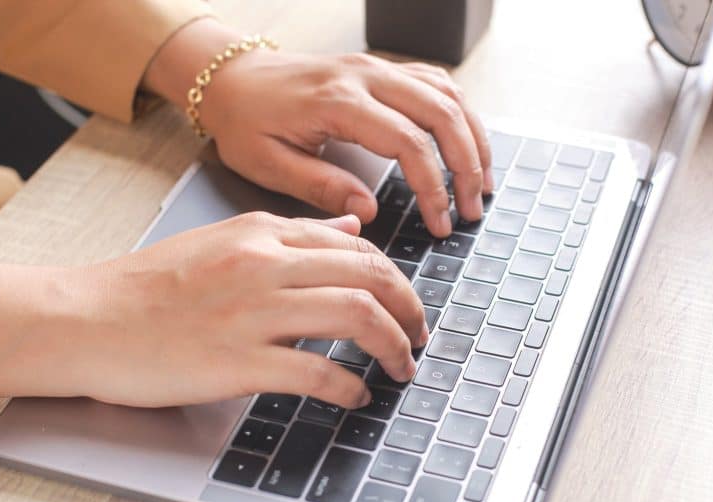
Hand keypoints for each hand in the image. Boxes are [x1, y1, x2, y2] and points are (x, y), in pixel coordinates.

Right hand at [0, 213, 426, 408]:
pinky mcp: (237, 362)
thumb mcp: (222, 241)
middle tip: (419, 338)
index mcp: (262, 235)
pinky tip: (356, 398)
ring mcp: (253, 314)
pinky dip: (349, 388)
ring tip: (402, 368)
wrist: (85, 319)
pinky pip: (317, 373)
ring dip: (393, 347)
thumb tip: (350, 228)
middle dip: (410, 311)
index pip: (358, 247)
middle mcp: (265, 266)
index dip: (396, 279)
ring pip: (357, 317)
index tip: (406, 305)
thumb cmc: (146, 287)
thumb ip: (289, 234)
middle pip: (370, 278)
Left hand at [143, 19, 492, 236]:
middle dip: (466, 165)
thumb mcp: (268, 165)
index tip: (440, 222)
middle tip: (472, 209)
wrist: (231, 79)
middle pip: (441, 113)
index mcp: (338, 101)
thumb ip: (321, 188)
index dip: (433, 186)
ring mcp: (377, 68)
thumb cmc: (246, 122)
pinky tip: (466, 145)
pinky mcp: (381, 70)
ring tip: (481, 182)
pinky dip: (459, 115)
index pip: (408, 142)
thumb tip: (368, 213)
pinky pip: (435, 83)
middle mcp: (365, 76)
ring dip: (473, 138)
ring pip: (447, 94)